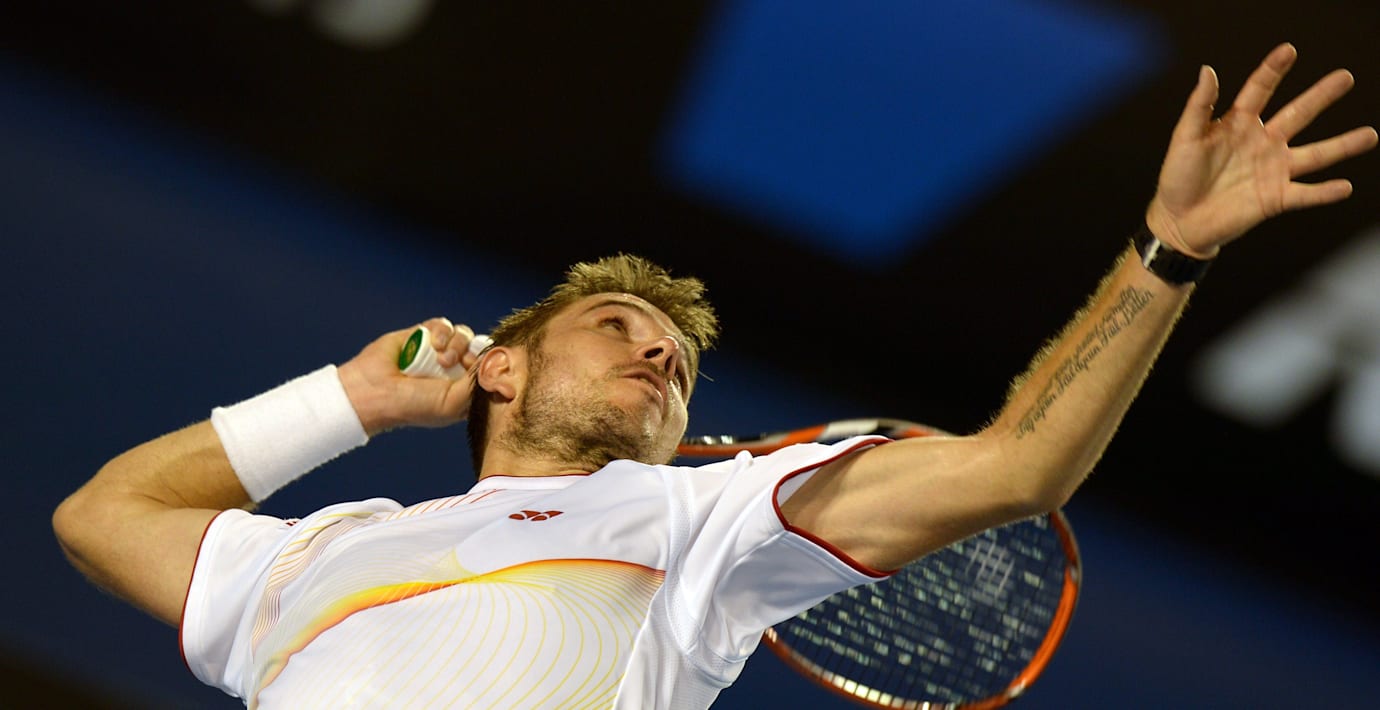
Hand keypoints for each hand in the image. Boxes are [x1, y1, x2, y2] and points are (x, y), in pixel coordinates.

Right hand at [337, 318, 482, 435]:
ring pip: (464, 335)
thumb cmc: (413, 405)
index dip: (491, 365)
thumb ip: (477, 384)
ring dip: (458, 343)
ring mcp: (438, 351)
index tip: (486, 369)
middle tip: (462, 364)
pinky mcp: (423, 335)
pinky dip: (443, 332)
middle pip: (479, 349)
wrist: (375, 392)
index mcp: (463, 389)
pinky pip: (444, 325)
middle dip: (475, 353)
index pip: (489, 369)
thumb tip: (497, 362)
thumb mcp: (453, 403)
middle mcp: (453, 369)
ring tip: (443, 359)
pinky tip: (434, 344)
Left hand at [1146, 43, 1377, 257]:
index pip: (1260, 90)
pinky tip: (1345, 186)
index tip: (1289, 50)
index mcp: (1239, 124)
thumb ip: (1199, 107)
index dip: (1273, 70)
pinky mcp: (1276, 198)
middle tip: (1345, 77)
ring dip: (1342, 146)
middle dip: (1321, 96)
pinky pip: (1306, 194)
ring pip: (1315, 154)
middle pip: (1298, 114)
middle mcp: (1263, 142)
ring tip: (1370, 135)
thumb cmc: (1178, 178)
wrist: (1179, 220)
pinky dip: (1325, 192)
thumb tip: (1208, 70)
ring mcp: (1273, 170)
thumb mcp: (1184, 139)